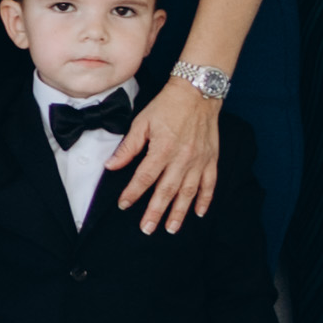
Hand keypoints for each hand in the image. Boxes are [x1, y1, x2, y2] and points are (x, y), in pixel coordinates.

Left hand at [111, 79, 225, 229]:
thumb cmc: (167, 106)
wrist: (197, 93)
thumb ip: (128, 147)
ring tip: (171, 228)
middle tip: (147, 229)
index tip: (124, 205)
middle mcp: (182, 159)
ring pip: (188, 193)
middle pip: (166, 191)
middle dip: (155, 212)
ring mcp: (199, 161)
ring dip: (179, 213)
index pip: (144, 178)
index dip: (133, 193)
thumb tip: (111, 166)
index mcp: (162, 149)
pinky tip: (199, 213)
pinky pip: (209, 184)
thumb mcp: (142, 122)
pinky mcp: (211, 159)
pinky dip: (205, 200)